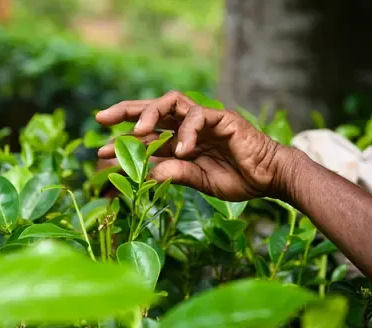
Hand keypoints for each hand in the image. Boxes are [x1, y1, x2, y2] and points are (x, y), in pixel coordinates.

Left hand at [95, 91, 297, 201]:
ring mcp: (206, 119)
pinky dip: (187, 132)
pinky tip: (181, 149)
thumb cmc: (238, 179)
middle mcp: (190, 125)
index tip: (100, 149)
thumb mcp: (199, 181)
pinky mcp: (223, 119)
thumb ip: (176, 174)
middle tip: (101, 119)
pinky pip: (200, 117)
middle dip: (126, 111)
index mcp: (182, 139)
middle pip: (154, 108)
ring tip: (137, 132)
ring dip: (152, 114)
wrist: (271, 179)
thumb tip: (149, 176)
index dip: (124, 138)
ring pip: (173, 102)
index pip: (148, 133)